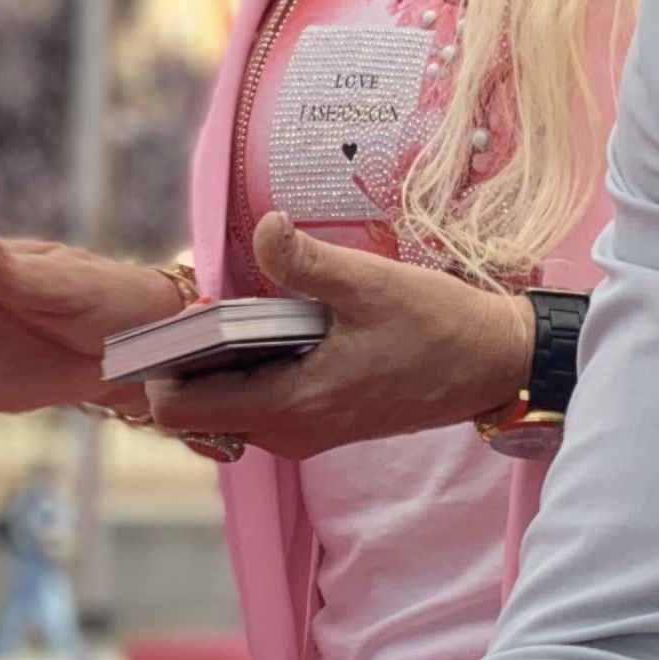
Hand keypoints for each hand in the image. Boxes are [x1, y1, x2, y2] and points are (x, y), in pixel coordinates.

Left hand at [137, 216, 534, 463]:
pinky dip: (249, 374)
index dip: (164, 365)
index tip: (182, 319)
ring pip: (224, 412)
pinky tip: (275, 331)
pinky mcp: (322, 424)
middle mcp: (291, 431)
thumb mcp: (371, 284)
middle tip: (212, 309)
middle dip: (187, 365)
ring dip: (218, 368)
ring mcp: (307, 432)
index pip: (181, 411)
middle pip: (195, 413)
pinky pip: (257, 407)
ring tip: (245, 316)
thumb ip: (306, 260)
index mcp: (293, 404)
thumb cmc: (439, 326)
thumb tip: (265, 227)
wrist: (495, 362)